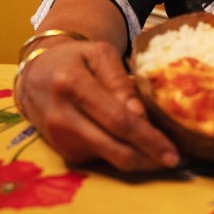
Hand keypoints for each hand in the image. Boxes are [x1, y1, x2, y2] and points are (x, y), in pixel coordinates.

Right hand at [18, 41, 179, 171]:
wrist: (35, 75)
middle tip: (177, 160)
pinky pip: (100, 159)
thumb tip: (140, 115)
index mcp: (72, 84)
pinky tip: (138, 146)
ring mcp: (60, 139)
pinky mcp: (62, 152)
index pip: (117, 119)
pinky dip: (123, 154)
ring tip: (163, 151)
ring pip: (109, 158)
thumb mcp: (99, 54)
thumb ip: (120, 81)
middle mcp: (62, 117)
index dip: (148, 138)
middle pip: (114, 147)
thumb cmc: (74, 59)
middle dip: (149, 158)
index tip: (173, 151)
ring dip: (140, 159)